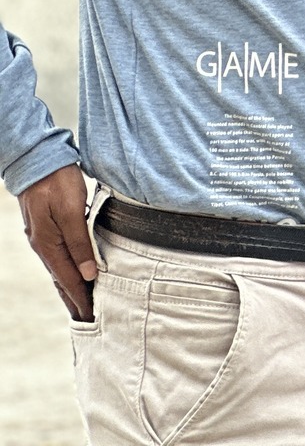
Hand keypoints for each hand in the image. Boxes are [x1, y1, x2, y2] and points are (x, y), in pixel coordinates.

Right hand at [18, 164, 95, 320]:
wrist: (38, 161)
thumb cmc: (57, 182)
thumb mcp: (72, 210)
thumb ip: (80, 242)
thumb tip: (89, 273)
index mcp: (49, 244)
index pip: (68, 278)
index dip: (80, 298)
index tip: (91, 316)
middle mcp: (43, 245)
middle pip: (61, 278)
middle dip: (74, 299)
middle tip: (88, 319)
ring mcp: (43, 237)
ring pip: (59, 268)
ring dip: (71, 286)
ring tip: (82, 303)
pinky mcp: (47, 229)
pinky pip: (59, 256)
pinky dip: (68, 270)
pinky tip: (74, 273)